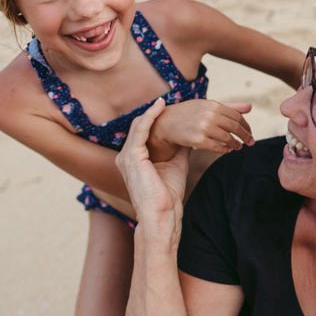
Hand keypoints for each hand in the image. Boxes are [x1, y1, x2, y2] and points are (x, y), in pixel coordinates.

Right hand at [116, 98, 189, 221]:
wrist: (162, 214)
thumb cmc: (168, 195)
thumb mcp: (176, 165)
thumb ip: (179, 149)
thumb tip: (190, 136)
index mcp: (133, 160)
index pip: (142, 134)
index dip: (154, 121)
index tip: (168, 109)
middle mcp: (125, 157)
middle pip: (138, 127)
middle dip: (152, 114)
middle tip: (166, 101)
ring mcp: (126, 157)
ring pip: (138, 126)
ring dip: (152, 113)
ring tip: (163, 101)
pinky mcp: (131, 157)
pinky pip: (140, 130)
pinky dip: (151, 117)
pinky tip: (160, 107)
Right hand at [148, 99, 253, 157]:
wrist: (166, 122)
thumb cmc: (190, 114)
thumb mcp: (208, 106)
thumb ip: (230, 107)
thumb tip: (250, 108)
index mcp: (214, 105)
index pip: (237, 116)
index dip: (246, 126)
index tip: (250, 132)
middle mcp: (210, 115)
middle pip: (235, 127)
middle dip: (245, 136)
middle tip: (251, 142)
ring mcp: (204, 128)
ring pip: (228, 138)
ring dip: (236, 144)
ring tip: (238, 147)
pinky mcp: (198, 140)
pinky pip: (217, 147)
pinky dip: (225, 149)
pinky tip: (227, 150)